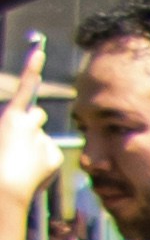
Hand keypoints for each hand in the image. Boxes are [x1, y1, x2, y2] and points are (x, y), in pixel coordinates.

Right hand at [0, 38, 54, 211]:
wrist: (2, 189)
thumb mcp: (1, 134)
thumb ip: (13, 127)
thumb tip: (32, 124)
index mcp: (11, 116)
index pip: (25, 86)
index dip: (32, 67)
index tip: (39, 50)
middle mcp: (31, 123)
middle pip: (38, 115)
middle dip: (32, 123)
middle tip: (19, 141)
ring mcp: (45, 139)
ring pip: (42, 136)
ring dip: (35, 143)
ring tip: (20, 160)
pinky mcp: (54, 155)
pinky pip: (50, 153)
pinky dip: (43, 160)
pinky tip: (32, 171)